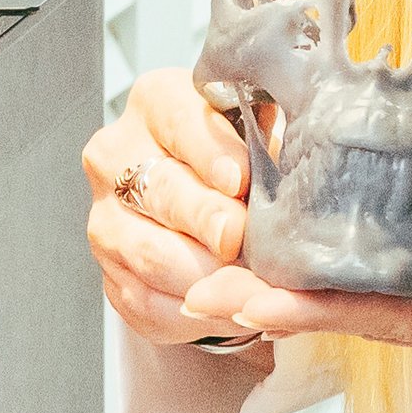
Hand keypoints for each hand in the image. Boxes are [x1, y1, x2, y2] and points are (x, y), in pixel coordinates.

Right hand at [84, 69, 270, 370]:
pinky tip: (231, 309)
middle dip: (205, 218)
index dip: (210, 152)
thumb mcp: (256, 126)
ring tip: (249, 283)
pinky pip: (148, 301)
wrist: (202, 194)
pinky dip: (193, 311)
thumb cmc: (236, 151)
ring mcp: (107, 219)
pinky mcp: (112, 273)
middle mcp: (117, 157)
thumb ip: (269, 134)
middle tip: (238, 237)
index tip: (239, 179)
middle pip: (160, 191)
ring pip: (150, 253)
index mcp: (155, 102)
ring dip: (204, 275)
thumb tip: (304, 151)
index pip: (178, 120)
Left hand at [180, 203, 411, 379]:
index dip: (308, 310)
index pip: (386, 321)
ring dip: (311, 293)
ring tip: (240, 271)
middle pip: (366, 321)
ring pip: (384, 307)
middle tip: (200, 283)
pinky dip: (363, 275)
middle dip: (283, 306)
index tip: (239, 298)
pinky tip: (334, 251)